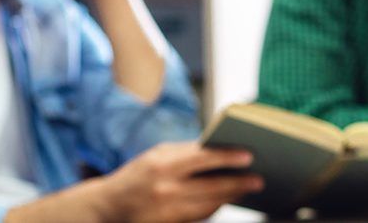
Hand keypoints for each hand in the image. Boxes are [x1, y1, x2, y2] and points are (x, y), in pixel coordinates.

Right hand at [97, 142, 263, 221]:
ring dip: (230, 197)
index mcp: (162, 165)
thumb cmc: (135, 176)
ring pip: (210, 205)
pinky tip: (225, 200)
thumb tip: (218, 150)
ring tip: (245, 189)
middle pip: (212, 187)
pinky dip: (215, 207)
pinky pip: (201, 216)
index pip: (202, 159)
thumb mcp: (155, 156)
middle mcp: (166, 189)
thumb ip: (184, 153)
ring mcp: (169, 210)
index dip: (227, 157)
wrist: (109, 207)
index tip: (248, 156)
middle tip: (258, 180)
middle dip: (238, 184)